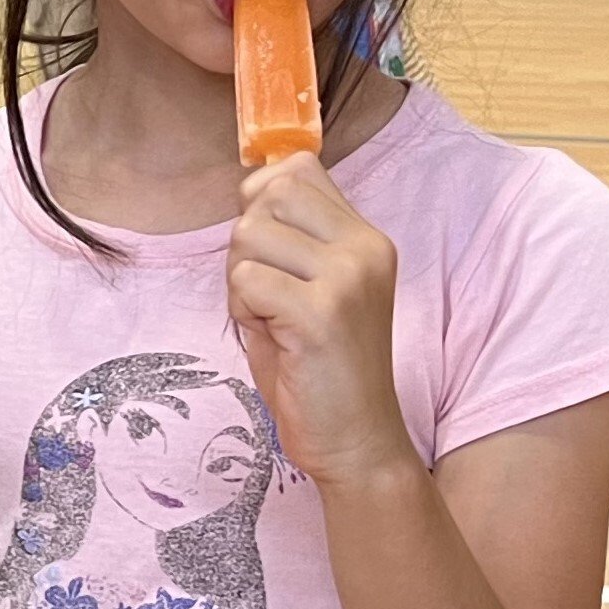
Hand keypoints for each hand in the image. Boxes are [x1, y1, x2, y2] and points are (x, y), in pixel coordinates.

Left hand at [228, 154, 412, 490]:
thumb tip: (254, 178)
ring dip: (241, 282)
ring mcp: (347, 278)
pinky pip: (245, 279)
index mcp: (366, 237)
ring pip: (248, 237)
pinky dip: (242, 310)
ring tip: (273, 320)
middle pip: (267, 197)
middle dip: (246, 245)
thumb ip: (291, 233)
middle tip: (268, 295)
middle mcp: (364, 248)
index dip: (260, 205)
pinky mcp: (321, 313)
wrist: (356, 439)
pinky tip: (273, 337)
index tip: (272, 255)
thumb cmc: (319, 365)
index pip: (296, 170)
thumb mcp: (312, 284)